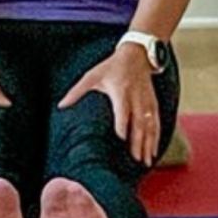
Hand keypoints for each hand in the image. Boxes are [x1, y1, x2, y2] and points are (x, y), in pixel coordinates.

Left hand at [58, 45, 159, 165]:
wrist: (137, 55)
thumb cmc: (111, 67)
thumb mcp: (92, 75)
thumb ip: (76, 91)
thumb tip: (60, 105)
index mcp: (121, 92)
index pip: (123, 113)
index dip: (123, 126)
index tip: (121, 140)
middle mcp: (136, 99)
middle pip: (138, 124)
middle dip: (138, 142)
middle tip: (135, 160)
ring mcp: (147, 103)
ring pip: (150, 127)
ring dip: (148, 144)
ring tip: (145, 162)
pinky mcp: (153, 104)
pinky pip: (157, 124)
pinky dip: (156, 139)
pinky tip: (153, 152)